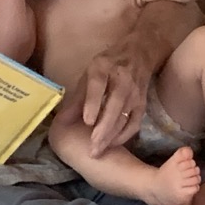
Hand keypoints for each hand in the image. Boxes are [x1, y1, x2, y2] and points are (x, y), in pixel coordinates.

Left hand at [57, 42, 153, 156]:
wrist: (139, 53)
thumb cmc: (108, 64)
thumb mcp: (89, 72)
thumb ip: (78, 95)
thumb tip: (62, 120)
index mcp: (103, 67)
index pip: (98, 85)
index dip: (93, 103)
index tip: (87, 121)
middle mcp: (121, 79)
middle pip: (114, 106)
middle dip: (103, 129)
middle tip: (92, 148)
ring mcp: (134, 92)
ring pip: (125, 117)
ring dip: (111, 137)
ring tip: (98, 152)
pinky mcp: (142, 103)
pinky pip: (135, 123)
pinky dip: (124, 136)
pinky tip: (112, 144)